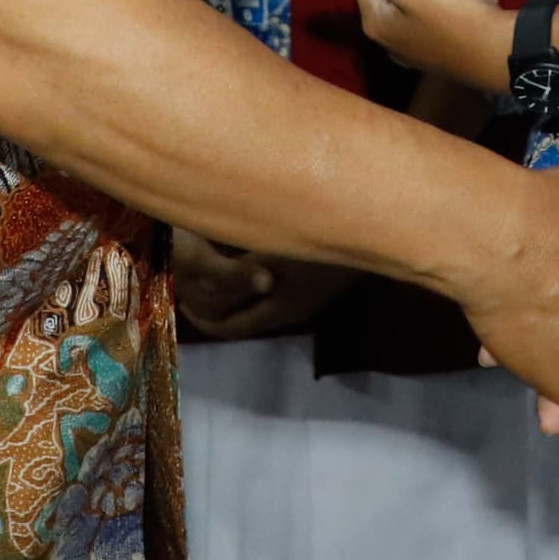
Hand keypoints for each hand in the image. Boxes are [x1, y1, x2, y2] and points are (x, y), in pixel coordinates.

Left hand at [166, 224, 348, 340]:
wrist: (378, 229)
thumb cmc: (318, 242)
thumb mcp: (270, 258)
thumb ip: (236, 277)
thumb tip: (206, 290)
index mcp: (280, 311)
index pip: (230, 330)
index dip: (202, 320)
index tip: (179, 301)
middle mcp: (291, 309)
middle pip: (243, 318)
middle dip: (215, 305)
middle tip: (190, 284)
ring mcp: (306, 294)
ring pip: (257, 301)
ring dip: (234, 290)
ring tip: (211, 266)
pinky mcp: (316, 277)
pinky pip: (271, 288)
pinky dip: (251, 279)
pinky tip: (245, 252)